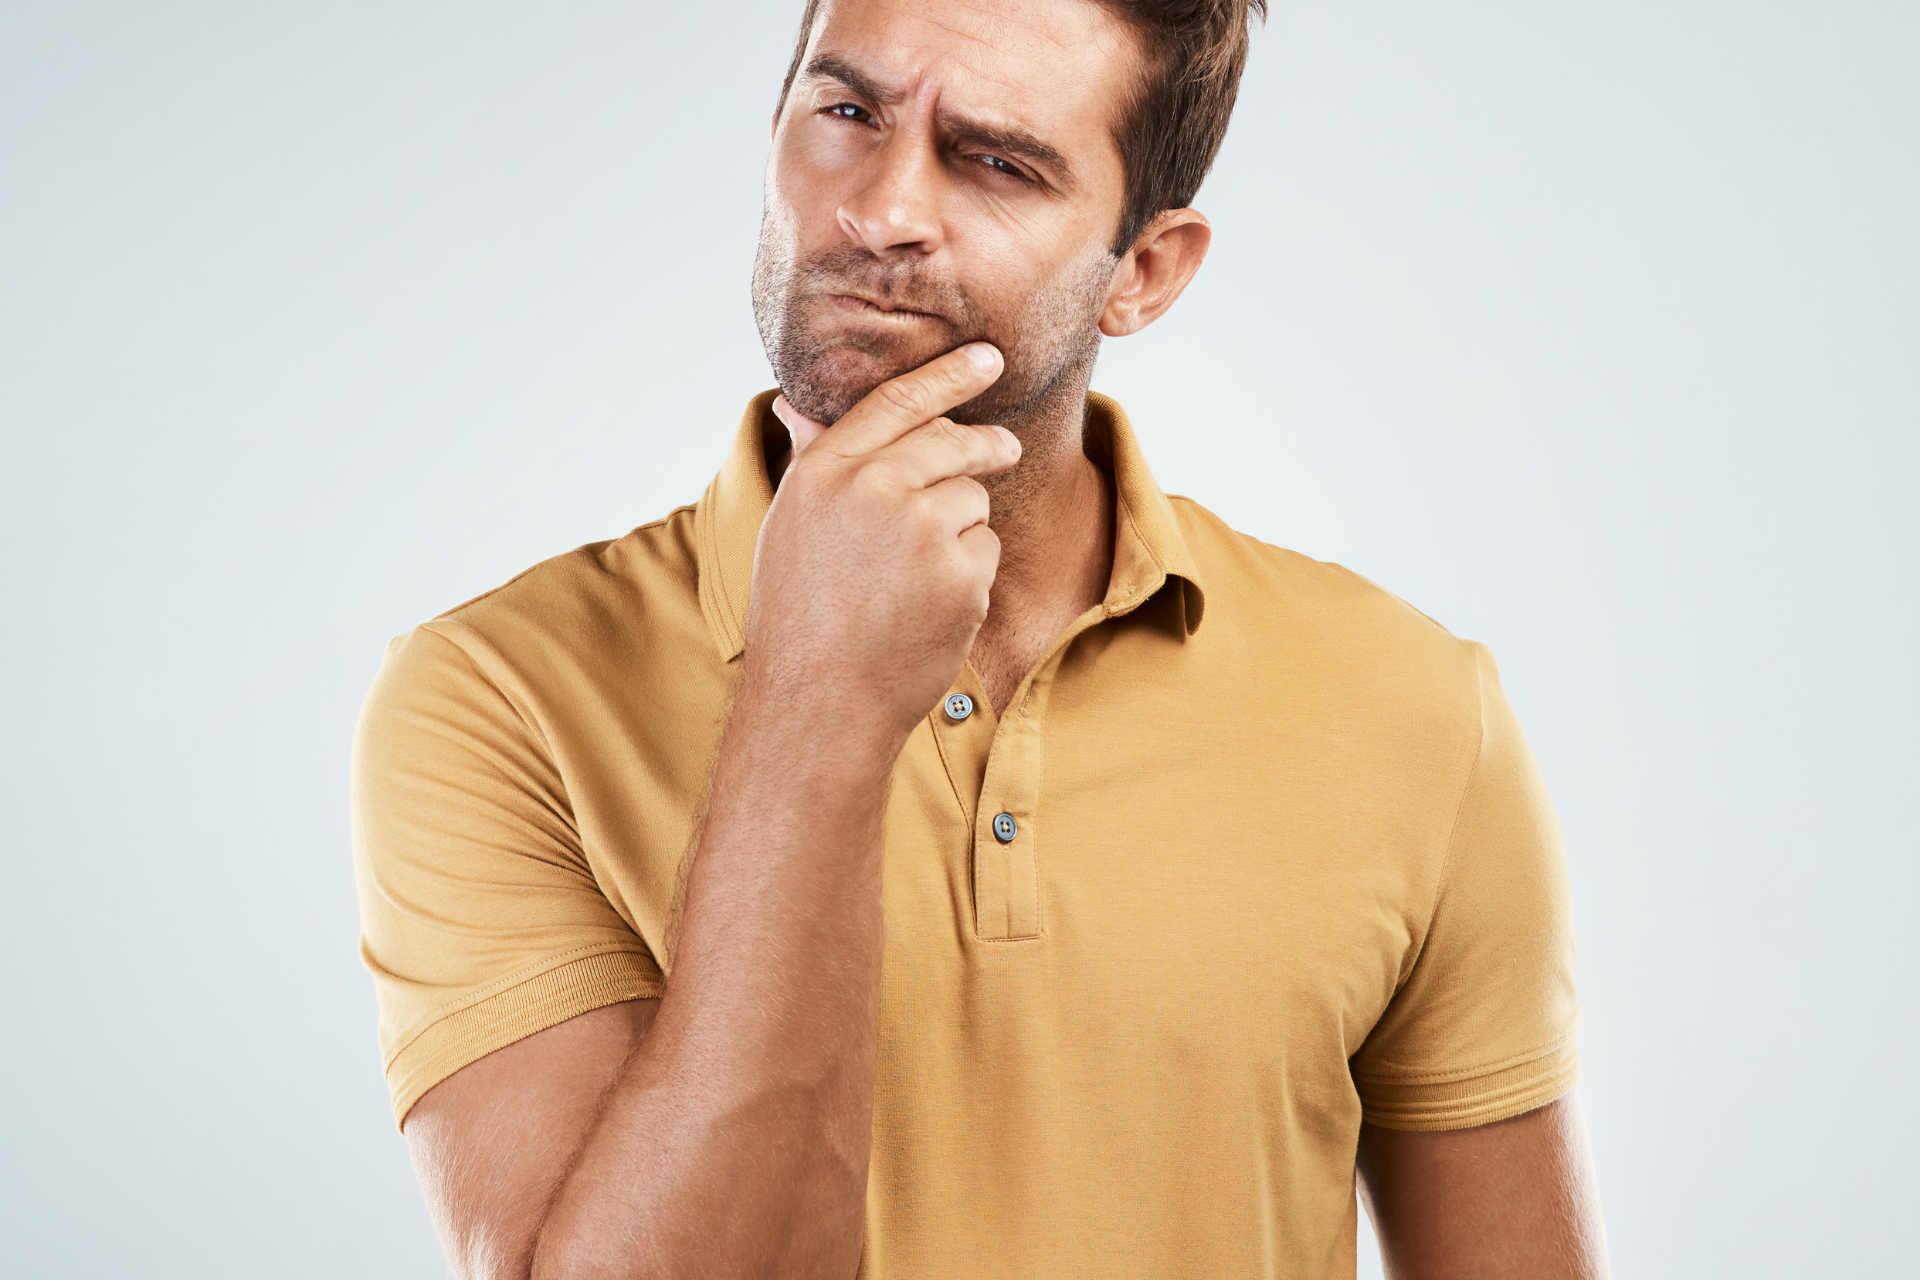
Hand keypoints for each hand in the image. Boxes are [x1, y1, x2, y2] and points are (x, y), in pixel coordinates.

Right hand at [744, 343, 1019, 746]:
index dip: (948, 375)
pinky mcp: (958, 571)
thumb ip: (812, 461)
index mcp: (825, 471)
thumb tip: (796, 404)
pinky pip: (986, 548)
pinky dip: (970, 574)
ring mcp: (919, 528)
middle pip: (951, 441)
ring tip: (915, 578)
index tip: (987, 358)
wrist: (819, 702)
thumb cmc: (798, 617)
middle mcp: (872, 487)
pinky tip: (931, 607)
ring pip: (972, 498)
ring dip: (961, 529)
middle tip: (1007, 447)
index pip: (897, 401)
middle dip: (986, 444)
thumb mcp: (789, 527)